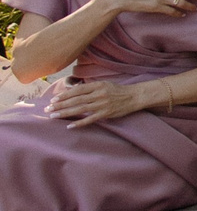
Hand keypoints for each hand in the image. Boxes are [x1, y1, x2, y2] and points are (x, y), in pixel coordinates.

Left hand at [47, 78, 162, 128]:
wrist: (134, 96)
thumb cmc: (117, 90)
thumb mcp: (103, 84)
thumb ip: (89, 87)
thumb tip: (72, 90)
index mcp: (97, 86)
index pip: (77, 90)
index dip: (64, 95)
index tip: (53, 100)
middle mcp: (98, 94)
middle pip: (75, 100)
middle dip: (60, 105)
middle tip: (48, 109)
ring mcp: (102, 105)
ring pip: (80, 109)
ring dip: (65, 113)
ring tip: (53, 116)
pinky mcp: (106, 113)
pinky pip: (90, 119)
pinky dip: (79, 123)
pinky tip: (70, 126)